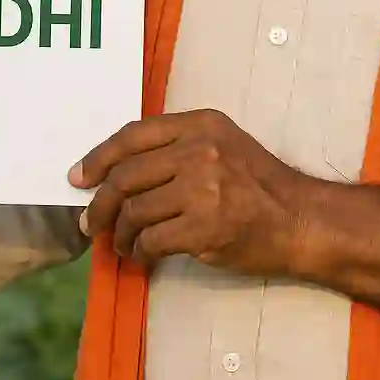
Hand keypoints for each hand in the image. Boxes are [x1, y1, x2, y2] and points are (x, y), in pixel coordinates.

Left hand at [69, 108, 308, 277]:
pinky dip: (140, 251)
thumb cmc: (259, 185)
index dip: (98, 157)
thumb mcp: (222, 145)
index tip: (78, 177)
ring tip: (123, 244)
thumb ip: (176, 148)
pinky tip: (143, 255)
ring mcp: (203, 188)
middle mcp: (199, 150)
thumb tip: (116, 173)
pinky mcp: (205, 226)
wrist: (301, 220)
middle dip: (100, 204)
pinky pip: (152, 239)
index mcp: (200, 124)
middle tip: (90, 223)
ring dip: (120, 233)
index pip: (133, 135)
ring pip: (134, 211)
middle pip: (126, 176)